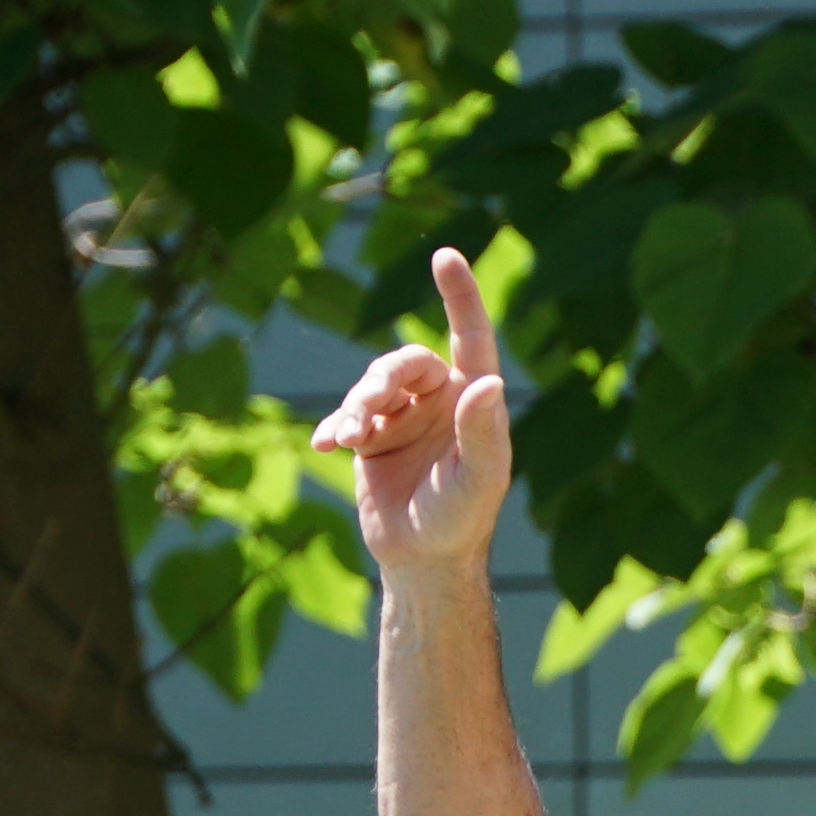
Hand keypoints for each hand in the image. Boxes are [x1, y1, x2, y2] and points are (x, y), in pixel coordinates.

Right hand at [310, 245, 513, 590]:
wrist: (423, 560)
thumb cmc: (461, 520)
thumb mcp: (476, 478)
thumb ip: (481, 432)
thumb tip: (489, 383)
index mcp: (473, 401)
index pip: (469, 336)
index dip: (460, 296)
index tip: (446, 255)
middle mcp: (441, 402)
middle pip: (404, 362)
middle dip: (383, 380)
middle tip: (370, 410)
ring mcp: (404, 417)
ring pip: (371, 384)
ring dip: (356, 405)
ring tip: (349, 436)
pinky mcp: (372, 437)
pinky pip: (346, 415)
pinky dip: (334, 427)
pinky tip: (326, 445)